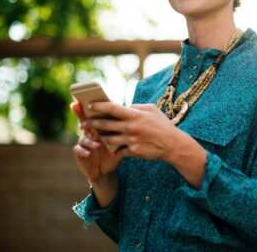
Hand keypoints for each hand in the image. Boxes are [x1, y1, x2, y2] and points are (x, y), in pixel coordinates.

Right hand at [71, 102, 120, 181]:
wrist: (106, 171)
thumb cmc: (114, 153)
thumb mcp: (120, 142)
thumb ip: (124, 130)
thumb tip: (133, 115)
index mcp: (99, 128)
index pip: (95, 115)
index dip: (90, 107)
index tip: (88, 100)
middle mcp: (89, 133)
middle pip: (85, 122)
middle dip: (83, 118)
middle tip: (88, 117)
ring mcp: (83, 143)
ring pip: (83, 137)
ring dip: (89, 140)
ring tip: (97, 144)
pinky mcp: (80, 154)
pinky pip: (78, 150)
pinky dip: (82, 150)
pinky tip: (88, 153)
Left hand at [86, 102, 206, 188]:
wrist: (173, 145)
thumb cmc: (163, 125)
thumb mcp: (152, 110)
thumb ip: (137, 107)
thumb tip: (125, 106)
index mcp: (135, 115)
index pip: (112, 108)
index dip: (99, 106)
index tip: (89, 105)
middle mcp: (131, 127)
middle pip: (105, 124)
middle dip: (91, 123)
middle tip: (83, 123)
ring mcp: (131, 140)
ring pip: (108, 139)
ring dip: (99, 137)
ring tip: (92, 135)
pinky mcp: (133, 151)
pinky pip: (118, 150)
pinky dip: (113, 148)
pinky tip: (108, 147)